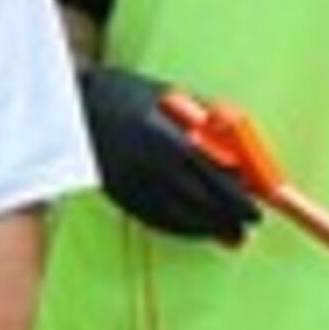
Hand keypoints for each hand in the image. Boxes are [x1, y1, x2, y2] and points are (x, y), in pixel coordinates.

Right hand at [78, 65, 259, 242]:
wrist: (73, 103)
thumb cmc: (127, 92)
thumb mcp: (172, 98)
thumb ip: (207, 121)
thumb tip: (242, 152)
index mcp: (166, 136)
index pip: (212, 175)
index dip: (236, 198)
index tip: (255, 211)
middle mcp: (148, 164)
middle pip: (197, 201)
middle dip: (225, 219)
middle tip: (245, 230)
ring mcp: (131, 182)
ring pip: (176, 216)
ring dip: (205, 229)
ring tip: (228, 236)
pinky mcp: (117, 193)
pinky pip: (154, 218)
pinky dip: (179, 228)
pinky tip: (194, 230)